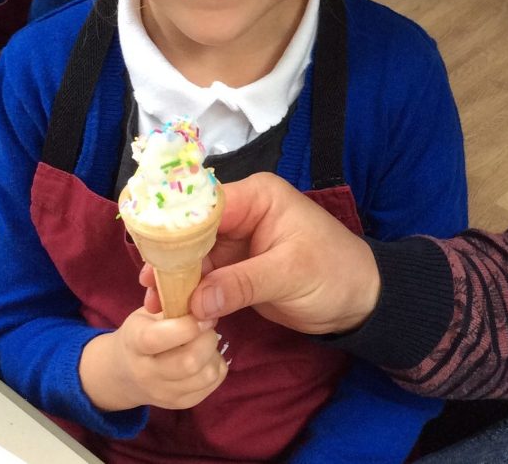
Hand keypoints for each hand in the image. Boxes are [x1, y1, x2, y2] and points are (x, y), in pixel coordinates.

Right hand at [78, 307, 226, 411]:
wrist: (122, 374)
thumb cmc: (140, 332)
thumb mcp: (146, 312)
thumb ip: (171, 300)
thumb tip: (202, 287)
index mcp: (134, 343)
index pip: (158, 338)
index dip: (186, 325)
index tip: (201, 313)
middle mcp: (146, 373)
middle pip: (189, 362)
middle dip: (207, 338)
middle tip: (206, 325)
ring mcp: (163, 393)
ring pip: (205, 375)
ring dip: (214, 352)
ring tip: (205, 340)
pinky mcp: (180, 404)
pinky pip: (212, 384)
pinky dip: (216, 366)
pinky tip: (206, 356)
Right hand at [143, 173, 380, 335]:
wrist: (359, 301)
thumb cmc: (335, 273)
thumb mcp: (291, 274)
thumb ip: (243, 283)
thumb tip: (196, 301)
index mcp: (259, 197)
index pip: (206, 205)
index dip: (176, 229)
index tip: (150, 256)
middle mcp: (243, 212)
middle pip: (193, 231)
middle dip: (171, 260)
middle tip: (148, 289)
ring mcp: (239, 241)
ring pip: (195, 257)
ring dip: (176, 280)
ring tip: (154, 306)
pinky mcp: (237, 268)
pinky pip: (206, 277)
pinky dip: (191, 293)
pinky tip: (172, 310)